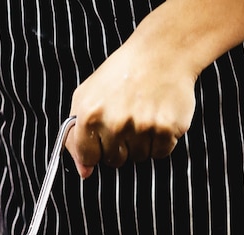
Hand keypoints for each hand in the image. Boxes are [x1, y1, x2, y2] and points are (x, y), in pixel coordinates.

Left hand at [66, 27, 196, 177]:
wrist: (161, 53)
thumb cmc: (119, 75)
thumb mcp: (85, 98)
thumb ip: (75, 137)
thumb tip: (84, 172)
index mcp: (89, 116)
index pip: (88, 157)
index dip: (95, 150)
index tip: (102, 138)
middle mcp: (115, 124)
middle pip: (114, 161)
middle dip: (119, 146)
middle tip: (126, 120)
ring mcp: (142, 127)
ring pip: (138, 158)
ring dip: (140, 143)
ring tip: (142, 116)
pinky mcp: (167, 128)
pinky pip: (160, 153)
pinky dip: (160, 141)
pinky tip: (157, 118)